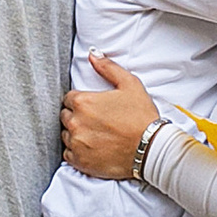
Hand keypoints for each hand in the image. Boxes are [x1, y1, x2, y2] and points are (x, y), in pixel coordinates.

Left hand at [61, 52, 160, 179]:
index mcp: (83, 102)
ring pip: (65, 135)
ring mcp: (76, 143)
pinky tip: (92, 148)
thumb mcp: (129, 84)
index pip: (69, 98)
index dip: (81, 102)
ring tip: (95, 134)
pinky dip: (77, 151)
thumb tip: (92, 54)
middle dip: (77, 116)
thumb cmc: (141, 116)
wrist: (150, 148)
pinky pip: (68, 154)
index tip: (93, 107)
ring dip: (76, 133)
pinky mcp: (80, 161)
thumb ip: (108, 67)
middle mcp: (75, 122)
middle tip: (95, 121)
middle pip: (65, 116)